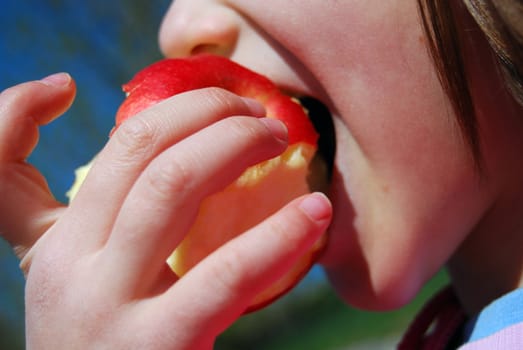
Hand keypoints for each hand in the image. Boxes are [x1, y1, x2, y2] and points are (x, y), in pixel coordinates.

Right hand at [0, 77, 330, 348]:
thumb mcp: (91, 286)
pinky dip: (278, 234)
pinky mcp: (157, 347)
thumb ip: (113, 231)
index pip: (92, 148)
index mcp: (56, 247)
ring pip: (172, 187)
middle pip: (141, 151)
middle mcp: (70, 266)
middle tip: (256, 112)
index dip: (148, 105)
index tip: (190, 94)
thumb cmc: (111, 349)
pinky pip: (226, 273)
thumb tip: (181, 164)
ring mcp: (108, 308)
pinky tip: (316, 212)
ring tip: (279, 138)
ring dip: (235, 146)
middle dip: (207, 112)